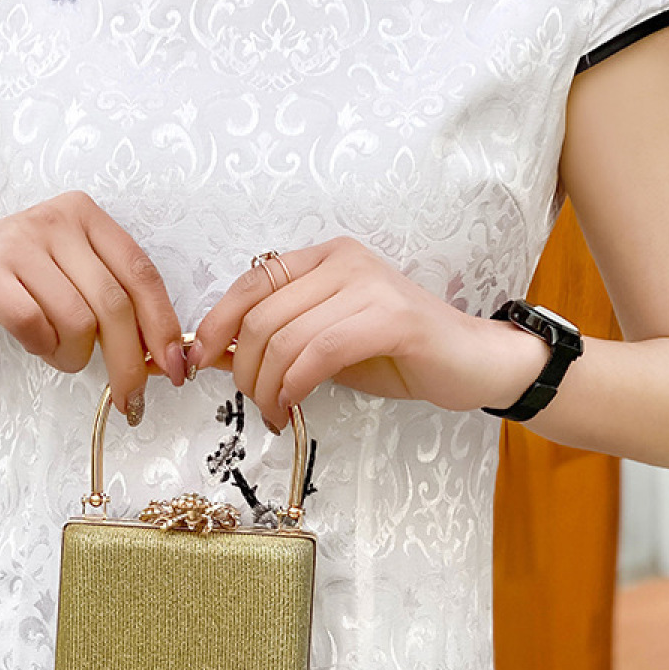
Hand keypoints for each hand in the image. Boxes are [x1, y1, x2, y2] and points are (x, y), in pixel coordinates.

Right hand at [0, 190, 184, 422]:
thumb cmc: (14, 282)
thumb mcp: (69, 278)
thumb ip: (113, 303)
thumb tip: (163, 357)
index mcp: (87, 217)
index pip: (142, 275)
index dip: (163, 328)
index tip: (175, 370)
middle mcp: (57, 220)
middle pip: (114, 305)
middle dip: (128, 363)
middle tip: (129, 398)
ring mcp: (20, 242)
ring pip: (77, 321)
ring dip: (74, 356)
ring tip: (60, 355)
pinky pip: (35, 326)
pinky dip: (42, 349)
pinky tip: (35, 345)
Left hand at [188, 236, 544, 428]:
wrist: (471, 362)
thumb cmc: (396, 354)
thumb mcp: (323, 343)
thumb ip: (275, 340)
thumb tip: (212, 353)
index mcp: (323, 258)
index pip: (248, 285)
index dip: (215, 326)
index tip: (197, 363)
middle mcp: (343, 260)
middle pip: (260, 316)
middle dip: (242, 369)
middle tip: (253, 402)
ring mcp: (369, 284)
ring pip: (284, 338)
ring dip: (267, 387)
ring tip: (274, 411)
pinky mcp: (391, 317)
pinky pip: (319, 352)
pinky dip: (294, 386)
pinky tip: (292, 406)